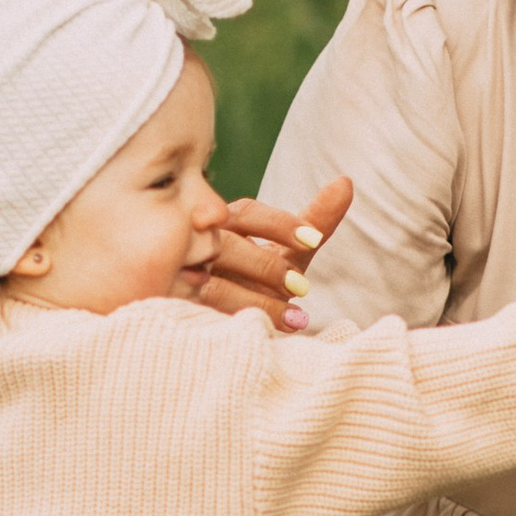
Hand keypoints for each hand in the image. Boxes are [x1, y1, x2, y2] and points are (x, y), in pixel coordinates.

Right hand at [181, 174, 354, 327]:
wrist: (207, 324)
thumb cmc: (251, 278)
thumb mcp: (285, 254)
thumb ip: (315, 221)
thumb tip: (346, 182)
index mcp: (221, 221)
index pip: (248, 214)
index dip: (281, 225)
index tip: (313, 241)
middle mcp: (194, 243)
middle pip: (227, 244)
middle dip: (267, 266)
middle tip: (301, 288)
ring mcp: (176, 276)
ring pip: (213, 284)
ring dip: (255, 301)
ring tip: (296, 320)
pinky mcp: (169, 307)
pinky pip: (198, 314)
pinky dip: (232, 321)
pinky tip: (259, 333)